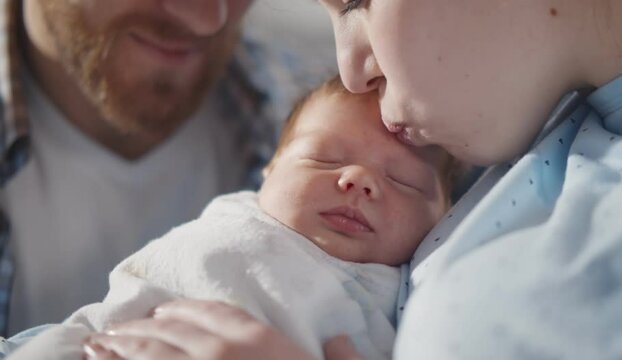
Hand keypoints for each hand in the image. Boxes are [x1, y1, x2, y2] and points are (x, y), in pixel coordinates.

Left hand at [82, 299, 361, 359]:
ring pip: (150, 354)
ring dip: (120, 348)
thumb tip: (340, 340)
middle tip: (116, 329)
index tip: (162, 310)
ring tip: (97, 346)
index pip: (214, 312)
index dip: (183, 309)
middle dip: (140, 328)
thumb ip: (343, 358)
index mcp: (262, 341)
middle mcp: (223, 351)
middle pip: (172, 330)